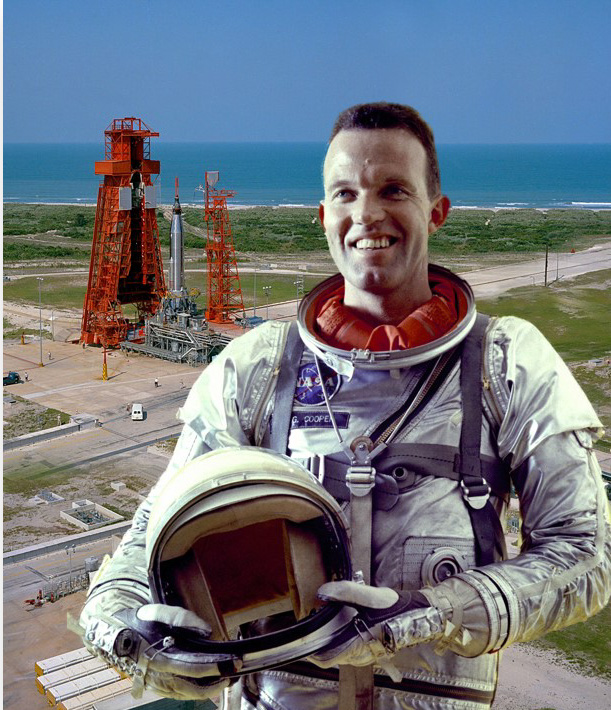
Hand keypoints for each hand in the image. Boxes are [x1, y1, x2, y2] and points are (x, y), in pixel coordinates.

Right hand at [76, 592, 228, 699]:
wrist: (112, 633)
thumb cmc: (137, 621)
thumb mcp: (157, 611)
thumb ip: (182, 617)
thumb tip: (206, 630)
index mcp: (157, 656)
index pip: (191, 667)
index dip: (212, 667)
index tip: (230, 663)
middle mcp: (156, 675)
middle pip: (190, 688)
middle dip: (214, 684)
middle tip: (232, 675)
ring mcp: (155, 683)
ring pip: (184, 694)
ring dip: (206, 691)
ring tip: (224, 681)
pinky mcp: (154, 686)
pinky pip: (177, 694)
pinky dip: (193, 692)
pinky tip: (206, 685)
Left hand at [309, 581, 447, 673]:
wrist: (420, 614)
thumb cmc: (397, 608)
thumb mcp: (371, 596)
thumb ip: (346, 592)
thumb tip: (322, 591)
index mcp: (358, 646)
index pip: (324, 658)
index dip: (310, 647)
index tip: (304, 630)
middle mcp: (359, 655)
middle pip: (329, 653)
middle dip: (318, 637)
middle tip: (313, 616)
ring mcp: (364, 653)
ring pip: (337, 650)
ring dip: (329, 636)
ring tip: (325, 615)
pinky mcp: (368, 647)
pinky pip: (347, 646)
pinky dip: (339, 635)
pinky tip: (341, 619)